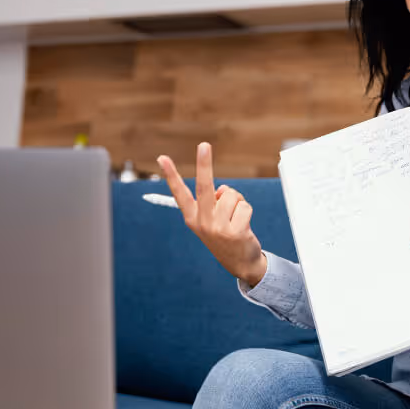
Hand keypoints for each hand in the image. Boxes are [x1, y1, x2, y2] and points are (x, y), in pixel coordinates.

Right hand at [156, 143, 266, 286]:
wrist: (241, 264)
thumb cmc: (225, 235)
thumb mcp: (212, 220)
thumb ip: (214, 202)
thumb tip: (223, 190)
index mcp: (192, 218)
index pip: (179, 193)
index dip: (171, 174)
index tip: (162, 158)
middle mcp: (202, 222)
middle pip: (204, 187)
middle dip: (204, 164)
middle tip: (204, 144)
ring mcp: (218, 228)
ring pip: (231, 195)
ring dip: (238, 201)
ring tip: (236, 218)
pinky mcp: (235, 232)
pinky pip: (244, 205)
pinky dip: (247, 210)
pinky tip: (244, 226)